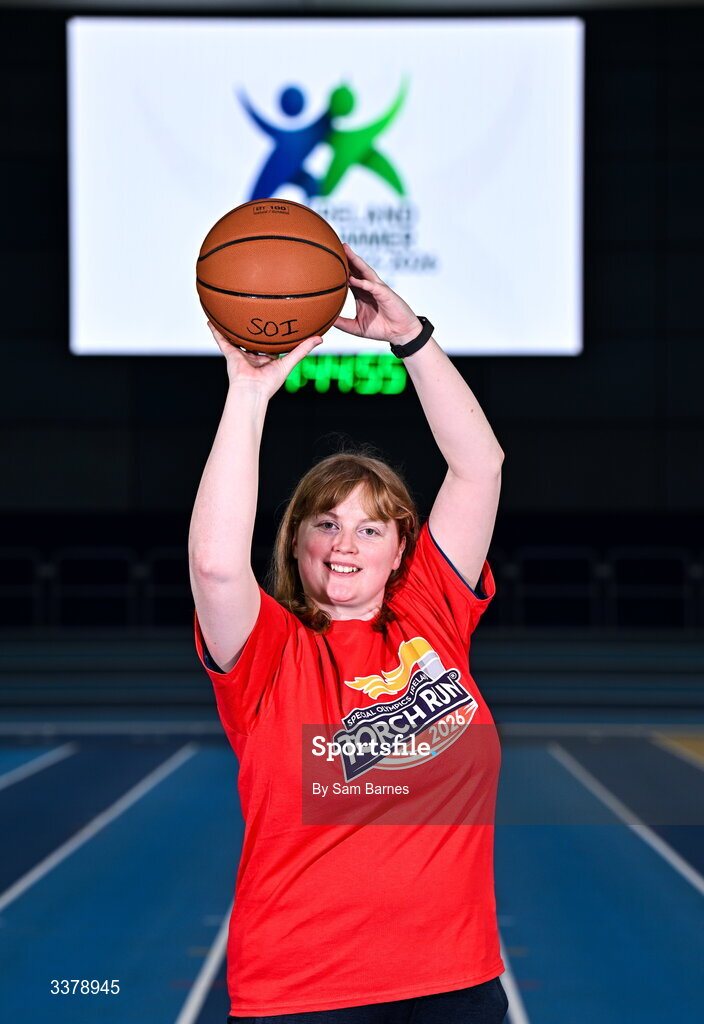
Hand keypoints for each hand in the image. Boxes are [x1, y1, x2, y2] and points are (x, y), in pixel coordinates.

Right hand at [207, 322, 321, 398]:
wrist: (252, 390)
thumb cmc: (269, 382)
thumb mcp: (289, 362)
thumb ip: (302, 349)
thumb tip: (320, 338)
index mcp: (267, 360)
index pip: (271, 346)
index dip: (274, 337)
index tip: (278, 326)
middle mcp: (254, 357)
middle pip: (254, 341)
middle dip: (254, 331)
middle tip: (256, 315)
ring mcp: (241, 355)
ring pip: (237, 339)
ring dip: (234, 329)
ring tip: (231, 315)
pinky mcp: (230, 354)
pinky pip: (221, 340)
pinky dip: (215, 331)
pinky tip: (210, 321)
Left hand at [334, 244, 420, 344]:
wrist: (400, 333)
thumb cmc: (381, 329)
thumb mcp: (355, 327)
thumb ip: (341, 323)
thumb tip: (325, 321)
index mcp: (361, 292)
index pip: (348, 276)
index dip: (339, 268)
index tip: (325, 261)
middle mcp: (369, 287)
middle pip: (355, 269)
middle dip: (346, 257)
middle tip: (334, 246)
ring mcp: (377, 288)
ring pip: (364, 271)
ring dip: (355, 260)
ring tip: (345, 250)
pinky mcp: (385, 294)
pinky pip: (372, 286)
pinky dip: (363, 282)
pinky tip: (352, 279)